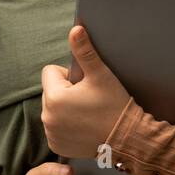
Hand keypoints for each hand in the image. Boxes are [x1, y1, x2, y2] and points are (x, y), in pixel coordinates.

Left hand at [40, 26, 132, 159]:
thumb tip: (76, 29)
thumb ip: (84, 51)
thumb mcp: (100, 74)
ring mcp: (51, 133)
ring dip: (65, 108)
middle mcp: (47, 117)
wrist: (127, 138)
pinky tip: (84, 126)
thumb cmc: (114, 104)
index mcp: (54, 97)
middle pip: (50, 91)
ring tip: (87, 113)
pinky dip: (66, 126)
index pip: (50, 72)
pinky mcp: (56, 145)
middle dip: (65, 92)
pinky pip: (55, 127)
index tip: (84, 85)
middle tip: (88, 99)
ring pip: (53, 109)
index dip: (68, 75)